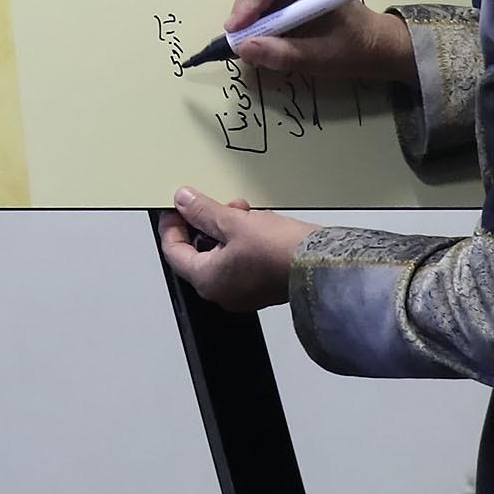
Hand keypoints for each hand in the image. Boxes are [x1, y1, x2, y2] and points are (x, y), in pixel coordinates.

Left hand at [157, 190, 310, 311]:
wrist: (321, 265)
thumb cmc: (280, 252)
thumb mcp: (235, 222)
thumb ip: (204, 212)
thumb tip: (184, 202)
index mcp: (208, 281)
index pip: (174, 252)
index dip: (172, 225)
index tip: (177, 207)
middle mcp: (222, 292)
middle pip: (198, 253)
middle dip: (206, 223)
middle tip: (216, 204)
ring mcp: (243, 290)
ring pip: (222, 254)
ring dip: (227, 229)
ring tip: (245, 211)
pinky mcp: (262, 284)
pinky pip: (242, 260)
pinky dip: (243, 240)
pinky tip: (258, 224)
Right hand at [227, 0, 414, 83]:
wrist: (375, 43)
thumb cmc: (351, 49)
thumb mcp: (317, 58)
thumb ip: (281, 54)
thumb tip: (245, 48)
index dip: (246, 6)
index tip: (235, 31)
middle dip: (245, 12)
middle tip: (241, 41)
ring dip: (251, 15)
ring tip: (254, 40)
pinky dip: (260, 14)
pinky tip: (266, 33)